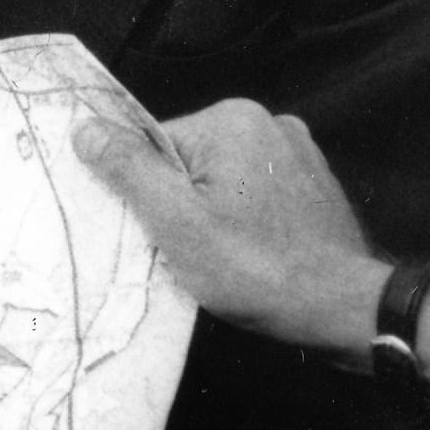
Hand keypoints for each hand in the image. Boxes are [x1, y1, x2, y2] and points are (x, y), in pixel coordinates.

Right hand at [71, 97, 387, 359]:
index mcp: (233, 119)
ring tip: (228, 256)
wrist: (343, 309)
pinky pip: (257, 192)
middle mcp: (270, 122)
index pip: (157, 144)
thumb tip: (86, 128)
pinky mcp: (314, 184)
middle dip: (183, 204)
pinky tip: (253, 254)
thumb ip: (128, 169)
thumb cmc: (257, 269)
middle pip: (191, 160)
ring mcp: (298, 153)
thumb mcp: (176, 222)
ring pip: (224, 179)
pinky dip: (247, 220)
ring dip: (215, 214)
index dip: (150, 192)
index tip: (164, 232)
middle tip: (194, 250)